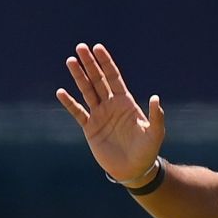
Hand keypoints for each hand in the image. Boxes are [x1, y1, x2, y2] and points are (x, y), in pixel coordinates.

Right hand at [55, 42, 164, 183]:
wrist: (134, 170)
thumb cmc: (147, 151)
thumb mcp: (154, 134)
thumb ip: (155, 116)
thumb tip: (155, 98)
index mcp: (126, 103)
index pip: (113, 77)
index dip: (106, 62)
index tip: (98, 48)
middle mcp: (111, 105)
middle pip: (98, 79)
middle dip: (90, 64)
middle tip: (80, 47)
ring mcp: (99, 115)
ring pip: (86, 91)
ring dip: (78, 76)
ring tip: (70, 61)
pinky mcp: (90, 128)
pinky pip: (78, 112)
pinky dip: (69, 103)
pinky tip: (61, 92)